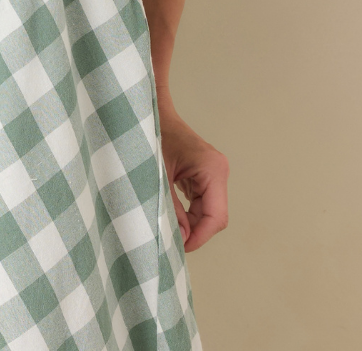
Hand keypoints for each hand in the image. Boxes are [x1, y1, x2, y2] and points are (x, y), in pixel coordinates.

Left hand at [160, 112, 229, 251]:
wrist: (145, 111)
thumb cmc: (149, 135)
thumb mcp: (157, 174)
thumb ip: (169, 206)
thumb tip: (180, 237)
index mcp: (212, 170)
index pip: (216, 215)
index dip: (200, 236)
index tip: (180, 249)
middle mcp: (217, 172)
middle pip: (213, 216)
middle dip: (194, 233)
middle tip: (169, 245)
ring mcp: (211, 174)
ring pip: (207, 211)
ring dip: (190, 225)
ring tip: (167, 235)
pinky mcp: (200, 176)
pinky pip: (199, 202)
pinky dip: (186, 214)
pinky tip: (169, 220)